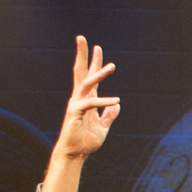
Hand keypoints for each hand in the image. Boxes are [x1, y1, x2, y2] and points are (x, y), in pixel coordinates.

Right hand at [53, 36, 119, 161]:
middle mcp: (79, 98)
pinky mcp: (75, 113)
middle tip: (82, 38)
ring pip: (87, 84)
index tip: (97, 47)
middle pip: (80, 72)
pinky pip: (90, 103)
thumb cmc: (86, 141)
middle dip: (82, 55)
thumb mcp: (103, 128)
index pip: (90, 77)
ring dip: (99, 74)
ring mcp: (76, 104)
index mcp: (86, 99)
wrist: (75, 154)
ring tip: (112, 66)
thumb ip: (109, 116)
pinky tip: (116, 101)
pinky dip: (104, 102)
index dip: (94, 62)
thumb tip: (117, 106)